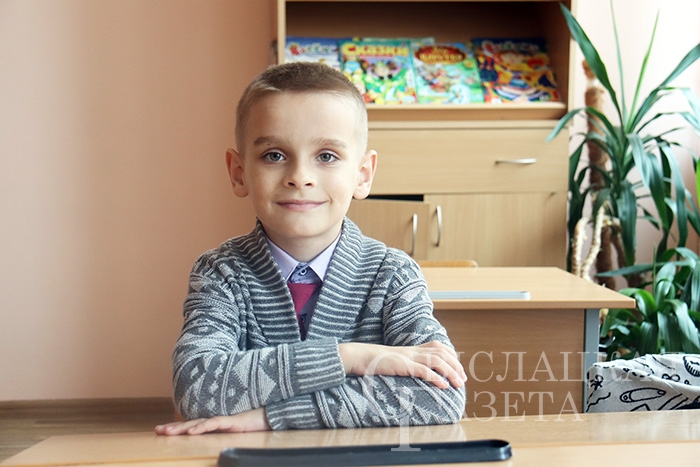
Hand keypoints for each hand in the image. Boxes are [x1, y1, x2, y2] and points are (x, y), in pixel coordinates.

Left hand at [154, 408, 270, 435]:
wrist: (272, 416)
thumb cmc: (255, 424)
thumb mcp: (234, 432)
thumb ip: (221, 433)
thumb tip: (207, 438)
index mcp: (215, 422)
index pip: (192, 424)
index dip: (176, 426)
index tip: (160, 429)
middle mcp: (217, 419)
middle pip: (191, 423)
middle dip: (173, 427)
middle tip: (157, 430)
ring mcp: (224, 419)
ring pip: (198, 423)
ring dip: (182, 428)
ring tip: (168, 432)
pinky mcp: (233, 421)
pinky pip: (215, 424)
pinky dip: (203, 428)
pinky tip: (192, 432)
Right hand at [338, 341, 466, 388]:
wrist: (360, 357)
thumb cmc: (376, 362)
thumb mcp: (397, 361)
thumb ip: (409, 364)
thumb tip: (420, 374)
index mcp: (413, 348)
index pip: (440, 347)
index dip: (452, 357)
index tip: (459, 370)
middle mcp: (414, 350)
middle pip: (442, 352)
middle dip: (456, 366)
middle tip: (463, 380)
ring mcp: (408, 356)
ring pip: (437, 361)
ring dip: (451, 372)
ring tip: (458, 384)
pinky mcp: (402, 365)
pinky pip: (423, 370)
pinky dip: (436, 377)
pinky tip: (443, 386)